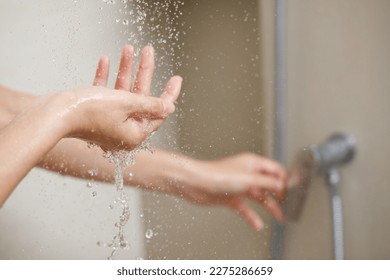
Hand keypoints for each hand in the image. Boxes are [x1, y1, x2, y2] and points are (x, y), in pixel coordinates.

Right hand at [61, 45, 181, 150]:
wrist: (54, 114)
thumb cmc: (90, 111)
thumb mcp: (127, 104)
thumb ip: (150, 104)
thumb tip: (168, 108)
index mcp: (134, 135)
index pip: (158, 113)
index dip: (168, 94)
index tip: (176, 78)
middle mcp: (122, 131)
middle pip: (139, 98)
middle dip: (142, 72)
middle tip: (149, 51)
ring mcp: (107, 123)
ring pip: (121, 93)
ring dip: (124, 70)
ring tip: (128, 48)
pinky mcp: (93, 115)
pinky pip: (104, 94)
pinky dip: (106, 78)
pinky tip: (107, 61)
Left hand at [174, 153, 286, 230]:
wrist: (196, 185)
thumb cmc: (217, 175)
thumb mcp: (249, 178)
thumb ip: (268, 182)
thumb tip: (283, 184)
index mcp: (252, 163)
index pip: (275, 169)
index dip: (284, 179)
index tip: (294, 190)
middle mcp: (247, 174)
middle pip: (268, 184)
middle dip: (279, 195)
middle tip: (289, 205)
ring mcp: (239, 186)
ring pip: (259, 197)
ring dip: (269, 207)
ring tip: (279, 217)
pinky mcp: (231, 198)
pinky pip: (246, 208)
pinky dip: (252, 216)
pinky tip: (258, 224)